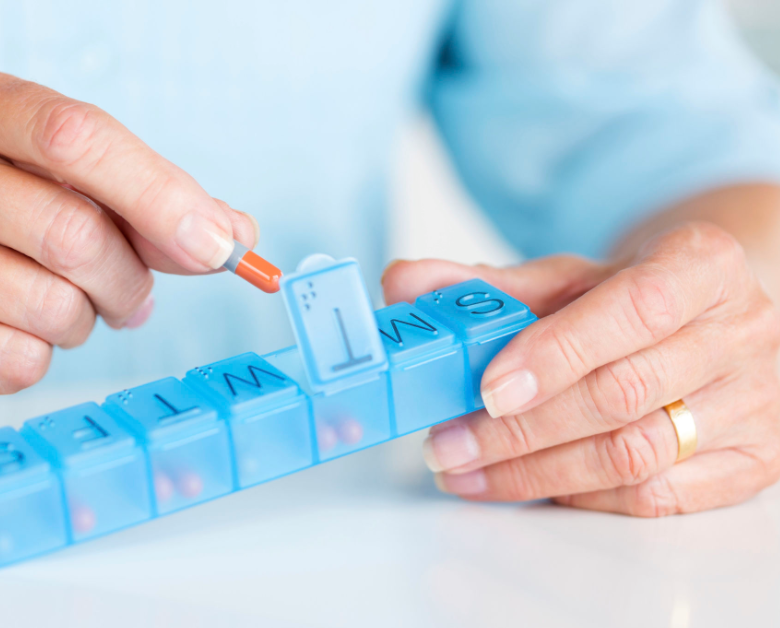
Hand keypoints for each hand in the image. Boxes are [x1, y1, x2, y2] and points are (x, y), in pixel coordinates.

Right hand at [0, 69, 255, 395]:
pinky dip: (42, 357)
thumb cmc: (6, 217)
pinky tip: (17, 332)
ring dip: (86, 320)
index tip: (215, 244)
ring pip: (50, 306)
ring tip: (65, 306)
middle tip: (133, 295)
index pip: (76, 137)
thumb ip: (158, 202)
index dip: (159, 196)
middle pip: (72, 232)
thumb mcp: (78, 182)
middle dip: (128, 279)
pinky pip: (16, 360)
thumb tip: (233, 236)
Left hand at [382, 222, 779, 515]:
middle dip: (520, 429)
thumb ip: (487, 284)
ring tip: (466, 471)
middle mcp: (740, 333)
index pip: (636, 308)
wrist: (707, 318)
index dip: (557, 353)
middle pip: (623, 394)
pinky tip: (526, 484)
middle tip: (448, 443)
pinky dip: (580, 495)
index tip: (487, 388)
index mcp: (702, 265)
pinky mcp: (752, 463)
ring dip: (535, 472)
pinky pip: (655, 496)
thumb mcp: (568, 277)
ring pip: (636, 455)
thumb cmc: (632, 297)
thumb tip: (401, 284)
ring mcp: (755, 403)